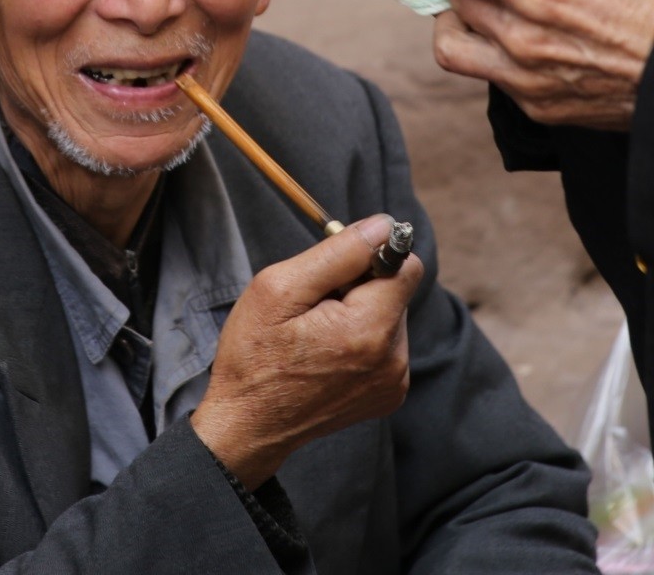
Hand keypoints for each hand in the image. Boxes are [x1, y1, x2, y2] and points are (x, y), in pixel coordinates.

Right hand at [191, 216, 422, 488]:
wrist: (247, 426)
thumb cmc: (253, 355)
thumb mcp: (279, 289)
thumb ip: (338, 253)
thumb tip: (382, 226)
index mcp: (368, 330)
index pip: (406, 265)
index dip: (371, 255)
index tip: (335, 268)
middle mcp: (393, 359)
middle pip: (397, 290)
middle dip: (360, 285)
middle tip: (314, 305)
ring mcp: (394, 382)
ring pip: (391, 315)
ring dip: (360, 312)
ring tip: (316, 333)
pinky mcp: (390, 394)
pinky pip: (387, 344)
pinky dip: (362, 338)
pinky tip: (327, 352)